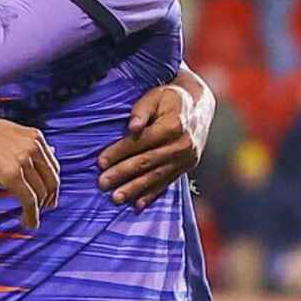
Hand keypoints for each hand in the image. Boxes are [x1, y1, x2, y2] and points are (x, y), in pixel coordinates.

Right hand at [0, 113, 60, 229]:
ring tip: (31, 220)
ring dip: (38, 211)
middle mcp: (33, 148)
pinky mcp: (10, 176)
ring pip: (41, 193)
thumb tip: (53, 151)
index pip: (53, 167)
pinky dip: (31, 216)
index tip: (48, 195)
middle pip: (51, 181)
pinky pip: (29, 201)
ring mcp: (22, 162)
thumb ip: (30, 144)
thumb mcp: (11, 132)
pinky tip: (29, 223)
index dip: (52, 185)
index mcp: (35, 137)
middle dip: (49, 199)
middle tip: (44, 209)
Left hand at [98, 84, 206, 208]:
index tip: (100, 162)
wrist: (200, 106)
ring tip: (116, 198)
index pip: (141, 141)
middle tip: (102, 184)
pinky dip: (151, 195)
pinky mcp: (186, 167)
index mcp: (173, 125)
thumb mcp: (156, 96)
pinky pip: (167, 183)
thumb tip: (131, 126)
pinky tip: (137, 204)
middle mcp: (182, 144)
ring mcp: (186, 158)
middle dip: (122, 174)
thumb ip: (142, 110)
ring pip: (156, 176)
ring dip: (134, 189)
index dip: (119, 152)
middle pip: (147, 161)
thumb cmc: (171, 98)